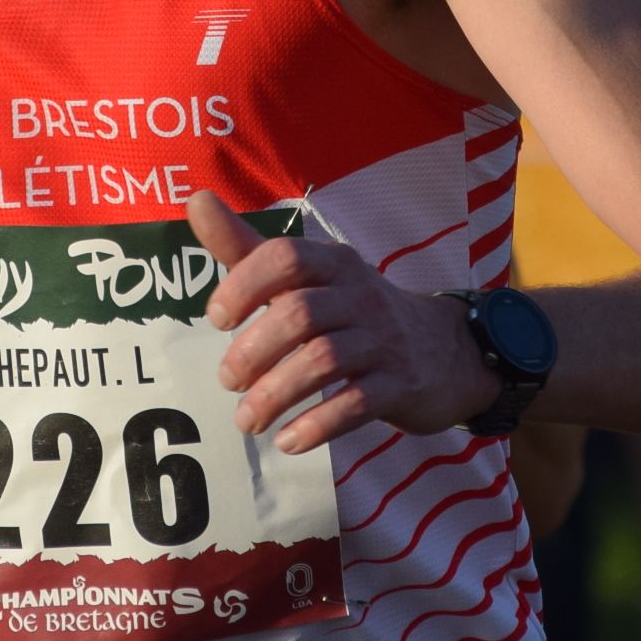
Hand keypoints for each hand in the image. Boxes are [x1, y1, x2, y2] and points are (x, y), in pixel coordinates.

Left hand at [191, 191, 499, 453]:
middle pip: (299, 313)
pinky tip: (288, 440)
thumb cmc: (353, 310)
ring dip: (276, 394)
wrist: (444, 350)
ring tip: (246, 419)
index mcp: (333, 262)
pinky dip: (317, 424)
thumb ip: (247, 247)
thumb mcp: (306, 276)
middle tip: (227, 380)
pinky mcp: (400, 384)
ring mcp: (384, 340)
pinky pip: (356, 404)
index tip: (216, 319)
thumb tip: (197, 200)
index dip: (244, 285)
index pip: (286, 256)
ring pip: (324, 361)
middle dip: (253, 351)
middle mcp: (361, 295)